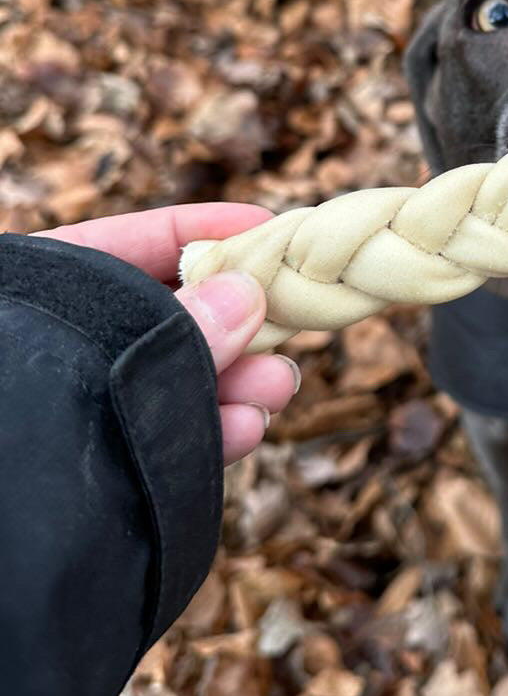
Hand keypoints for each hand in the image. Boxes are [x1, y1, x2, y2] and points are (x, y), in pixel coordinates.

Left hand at [38, 204, 300, 464]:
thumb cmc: (18, 434)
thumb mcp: (104, 356)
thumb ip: (179, 329)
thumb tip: (247, 294)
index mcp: (37, 298)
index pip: (127, 243)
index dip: (202, 230)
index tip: (273, 227)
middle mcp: (62, 351)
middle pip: (164, 314)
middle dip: (236, 320)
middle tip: (292, 323)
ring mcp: (83, 411)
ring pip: (172, 381)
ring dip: (234, 381)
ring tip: (276, 389)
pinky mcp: (100, 468)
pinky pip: (163, 435)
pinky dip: (209, 429)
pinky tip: (245, 429)